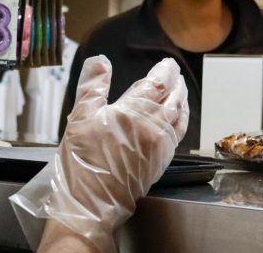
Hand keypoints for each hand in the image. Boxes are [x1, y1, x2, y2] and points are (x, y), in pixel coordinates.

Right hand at [46, 55, 188, 252]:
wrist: (92, 201)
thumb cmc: (82, 160)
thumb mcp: (80, 117)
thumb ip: (92, 86)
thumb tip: (100, 60)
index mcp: (132, 112)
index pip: (157, 84)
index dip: (165, 71)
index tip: (168, 63)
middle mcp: (153, 127)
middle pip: (172, 98)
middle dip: (175, 83)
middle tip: (176, 73)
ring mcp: (160, 145)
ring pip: (179, 116)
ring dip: (181, 100)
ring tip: (181, 91)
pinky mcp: (161, 161)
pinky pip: (178, 134)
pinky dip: (182, 120)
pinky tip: (177, 118)